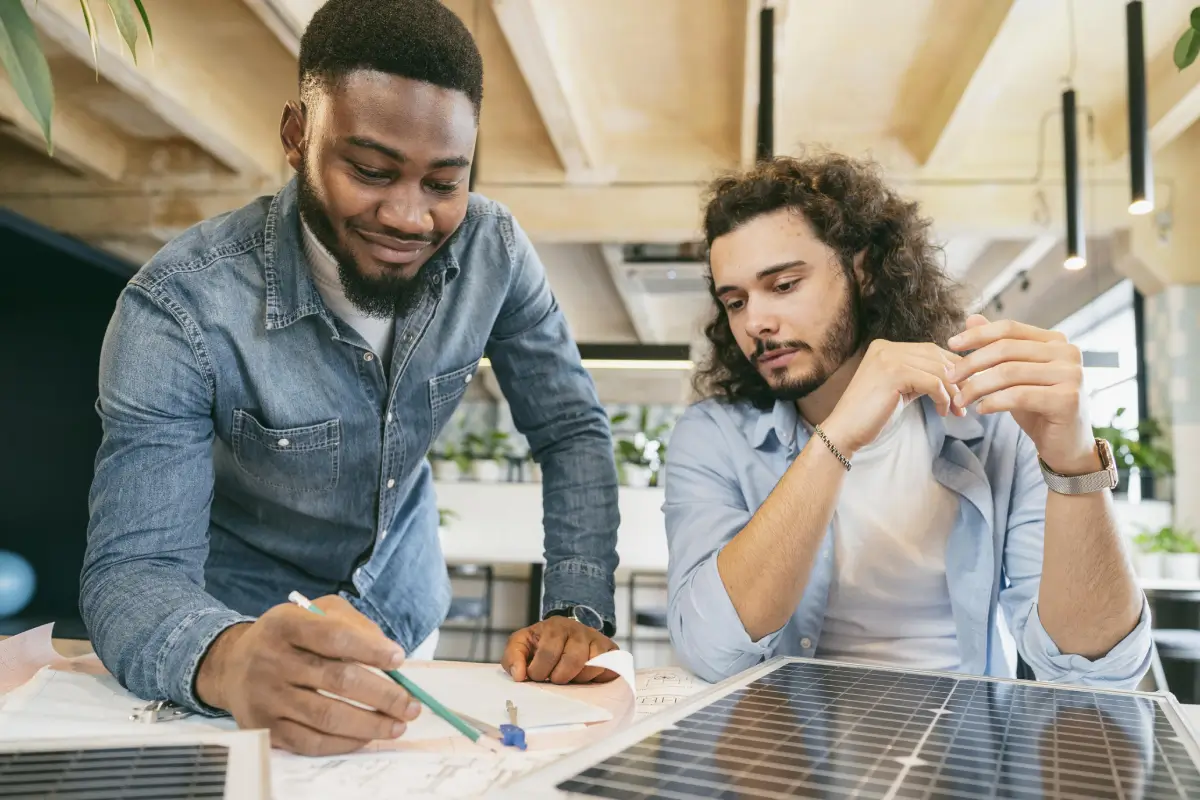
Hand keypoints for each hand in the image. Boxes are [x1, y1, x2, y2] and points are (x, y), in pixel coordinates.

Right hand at [194, 595, 420, 755]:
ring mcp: (267, 697)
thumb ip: (352, 623)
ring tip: (397, 724)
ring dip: (370, 724)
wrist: (233, 664)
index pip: (334, 637)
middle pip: (336, 680)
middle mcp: (271, 660)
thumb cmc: (289, 635)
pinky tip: (366, 736)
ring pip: (327, 716)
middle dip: (382, 695)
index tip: (399, 659)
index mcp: (285, 625)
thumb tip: (388, 652)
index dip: (370, 649)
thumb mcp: (315, 611)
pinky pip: (310, 742)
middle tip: (410, 705)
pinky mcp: (266, 728)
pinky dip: (344, 742)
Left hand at [501, 616, 619, 683]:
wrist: (566, 634)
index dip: (539, 671)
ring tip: (569, 676)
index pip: (548, 653)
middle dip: (559, 677)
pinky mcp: (611, 650)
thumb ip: (512, 658)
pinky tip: (585, 676)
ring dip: (578, 679)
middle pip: (573, 660)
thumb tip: (519, 675)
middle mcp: (579, 629)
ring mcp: (597, 639)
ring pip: (592, 666)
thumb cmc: (541, 644)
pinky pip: (608, 669)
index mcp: (555, 626)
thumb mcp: (521, 645)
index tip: (536, 675)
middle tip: (554, 678)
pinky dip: (596, 678)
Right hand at [821, 339, 961, 456]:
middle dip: (958, 380)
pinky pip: (933, 382)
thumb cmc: (872, 415)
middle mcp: (887, 347)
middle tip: (966, 402)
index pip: (931, 350)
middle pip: (937, 357)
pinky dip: (944, 398)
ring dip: (953, 392)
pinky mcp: (894, 374)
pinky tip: (943, 412)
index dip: (953, 369)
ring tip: (957, 411)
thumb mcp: (900, 389)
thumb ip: (920, 377)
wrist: (845, 431)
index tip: (965, 390)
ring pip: (938, 369)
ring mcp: (889, 358)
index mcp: (886, 347)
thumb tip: (956, 377)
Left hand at [948, 315, 1096, 474]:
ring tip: (960, 399)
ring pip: (1009, 372)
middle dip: (972, 363)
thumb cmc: (1038, 408)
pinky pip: (1018, 395)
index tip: (951, 344)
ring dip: (977, 386)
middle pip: (1006, 349)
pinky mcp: (1067, 399)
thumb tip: (971, 318)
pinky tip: (980, 409)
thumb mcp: (1015, 375)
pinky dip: (993, 401)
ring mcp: (1071, 375)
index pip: (1010, 328)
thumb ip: (998, 347)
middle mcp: (1068, 352)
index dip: (978, 335)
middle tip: (950, 378)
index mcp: (1056, 341)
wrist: (1066, 446)